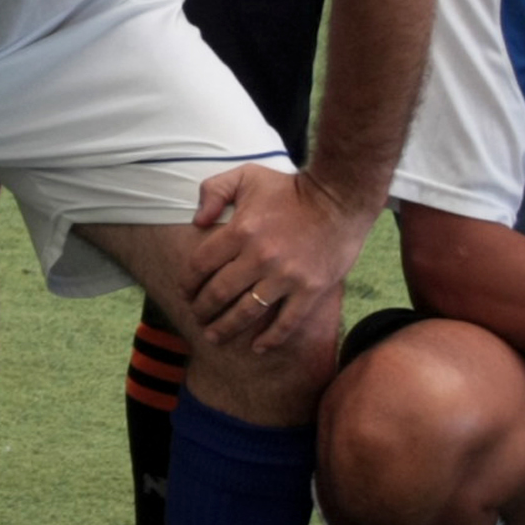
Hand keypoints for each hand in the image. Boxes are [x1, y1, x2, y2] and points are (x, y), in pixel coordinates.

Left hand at [181, 165, 369, 350]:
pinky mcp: (310, 290)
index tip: (185, 292)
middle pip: (219, 293)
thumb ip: (214, 191)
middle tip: (197, 317)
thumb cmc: (290, 189)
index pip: (200, 265)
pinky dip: (270, 340)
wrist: (340, 199)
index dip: (187, 283)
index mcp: (240, 230)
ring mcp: (286, 276)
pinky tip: (257, 347)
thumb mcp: (247, 176)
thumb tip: (196, 221)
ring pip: (246, 312)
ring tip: (214, 336)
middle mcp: (260, 256)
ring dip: (225, 328)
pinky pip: (286, 323)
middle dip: (202, 309)